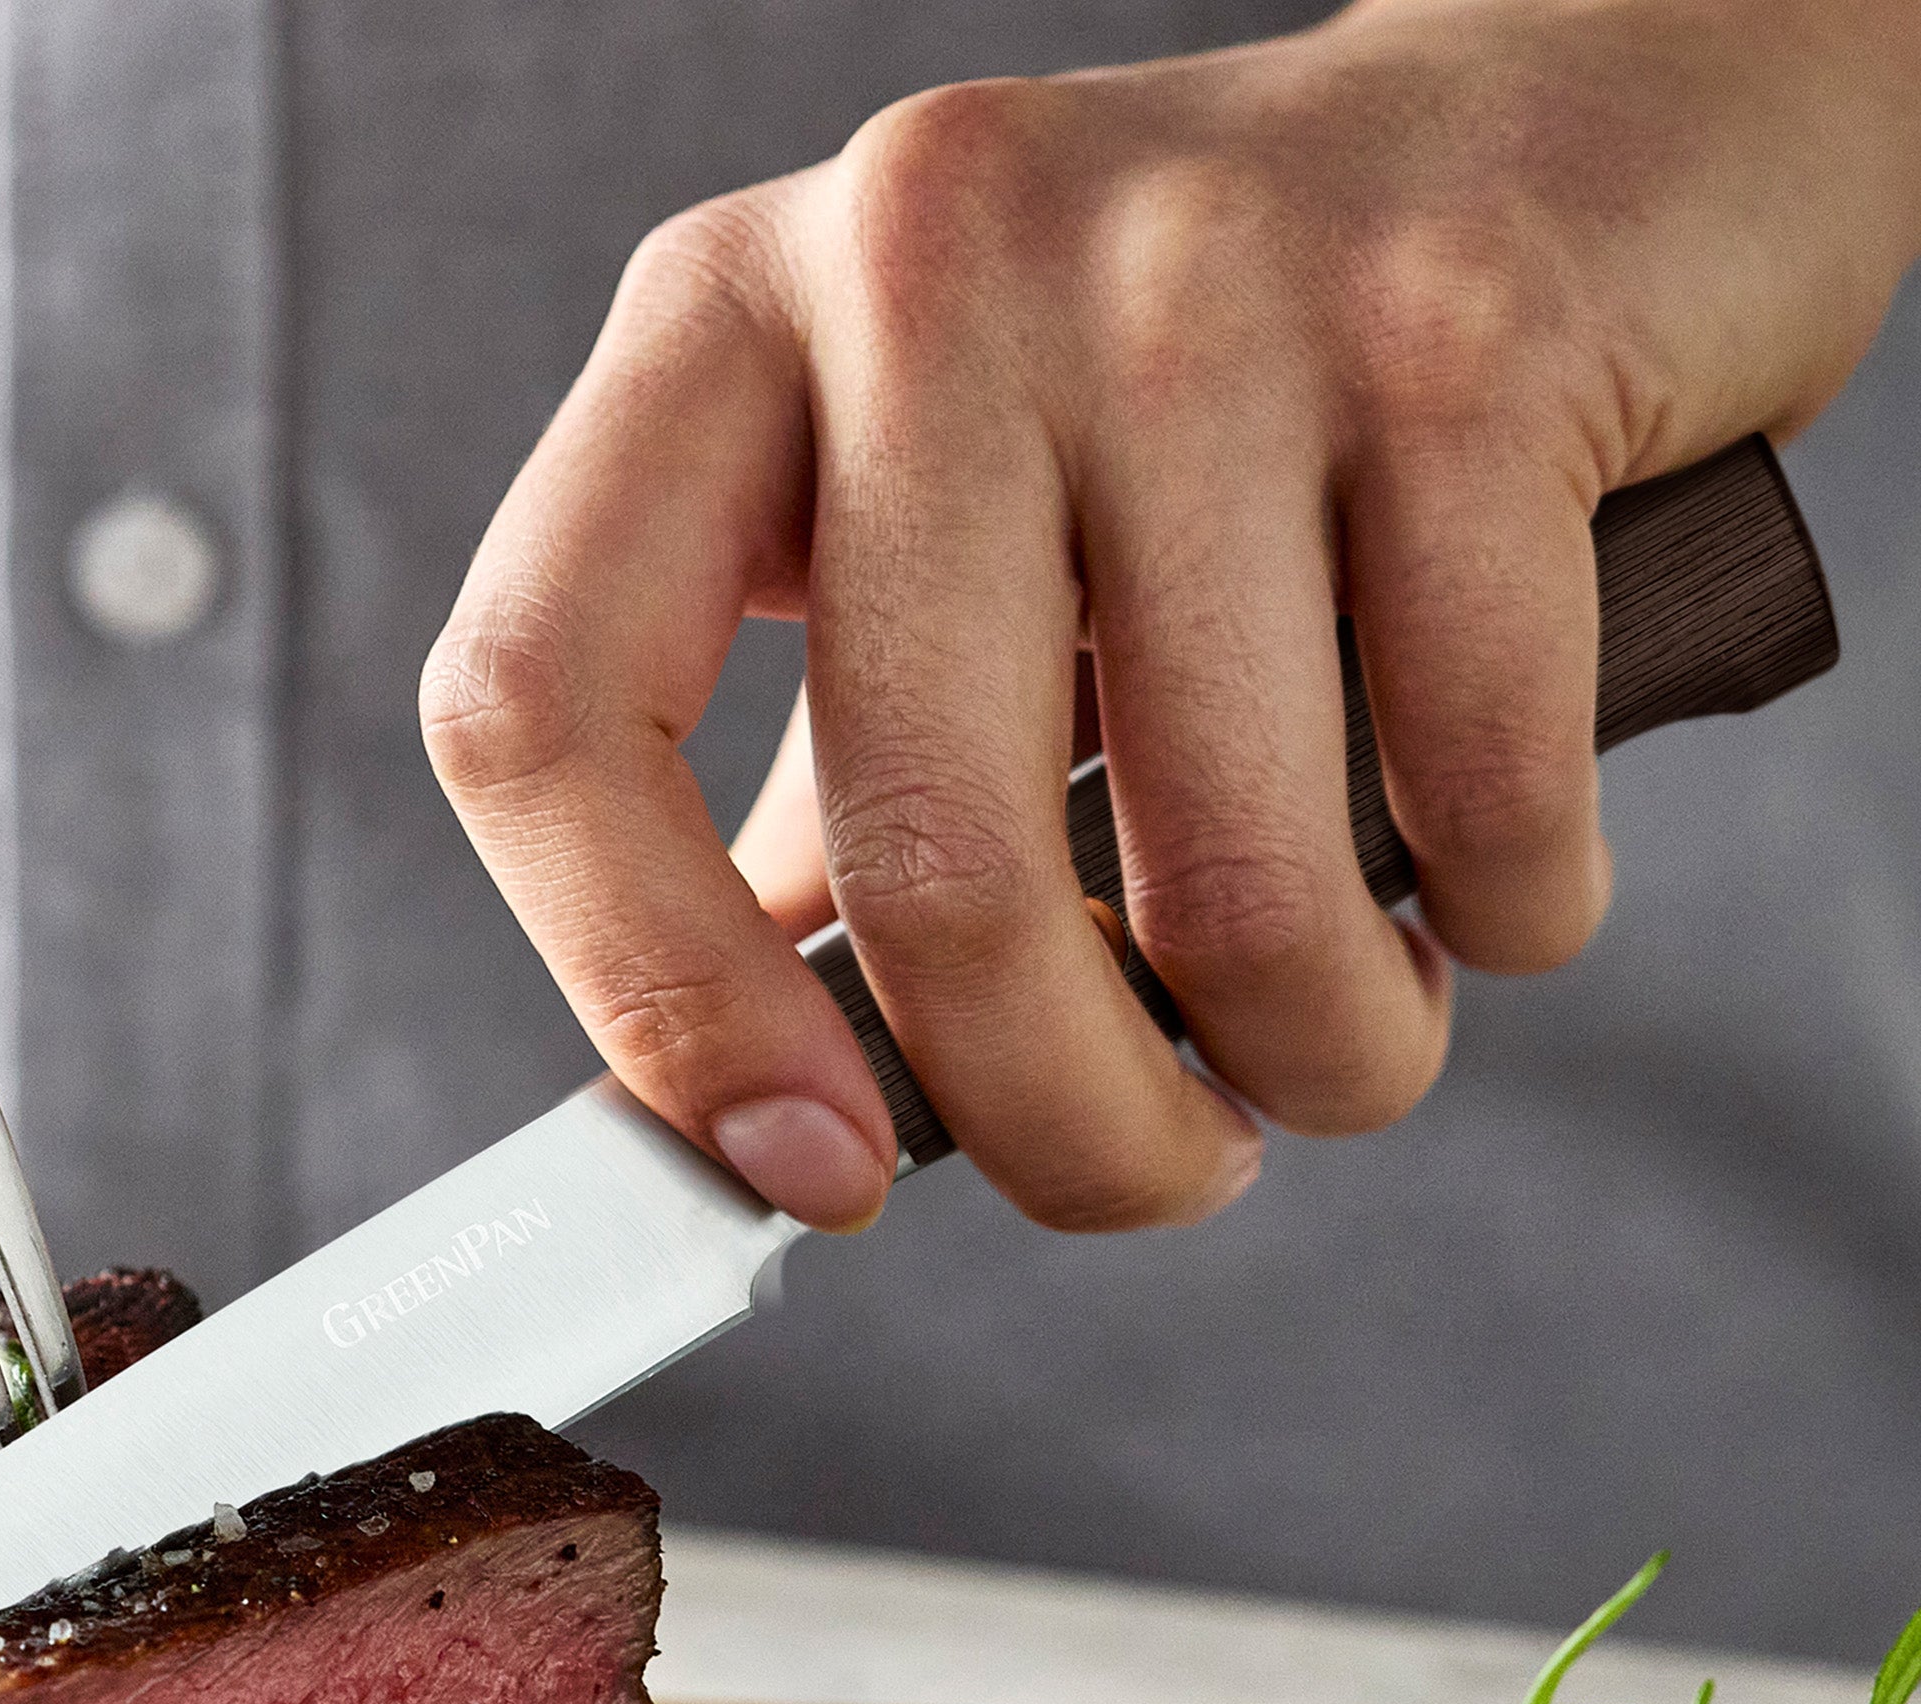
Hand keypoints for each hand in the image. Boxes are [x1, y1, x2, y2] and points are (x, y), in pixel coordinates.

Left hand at [423, 0, 1920, 1235]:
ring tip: (1337, 1040)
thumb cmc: (1197, 406)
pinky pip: (1474, 787)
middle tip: (1148, 1170)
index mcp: (719, 337)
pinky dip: (1505, 921)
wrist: (1571, 128)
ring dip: (1310, 1058)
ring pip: (1219, 879)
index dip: (654, 995)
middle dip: (1065, 1126)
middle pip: (922, 864)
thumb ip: (823, 804)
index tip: (802, 1167)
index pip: (537, 705)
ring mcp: (1197, 275)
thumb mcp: (929, 547)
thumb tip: (758, 1120)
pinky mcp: (1466, 326)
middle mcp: (921, 264)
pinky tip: (1490, 895)